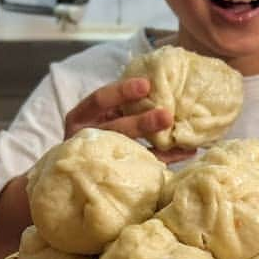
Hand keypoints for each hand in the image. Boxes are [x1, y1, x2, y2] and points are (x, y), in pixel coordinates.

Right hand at [63, 77, 193, 162]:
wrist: (72, 172)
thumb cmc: (94, 129)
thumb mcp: (99, 114)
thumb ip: (120, 104)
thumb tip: (156, 85)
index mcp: (81, 117)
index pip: (100, 100)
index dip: (122, 92)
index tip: (146, 84)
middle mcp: (86, 138)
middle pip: (116, 128)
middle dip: (142, 122)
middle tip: (167, 116)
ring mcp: (100, 158)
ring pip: (129, 151)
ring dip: (159, 146)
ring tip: (185, 143)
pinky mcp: (116, 174)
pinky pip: (143, 166)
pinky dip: (166, 159)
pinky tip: (187, 153)